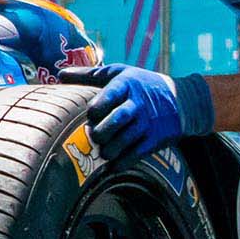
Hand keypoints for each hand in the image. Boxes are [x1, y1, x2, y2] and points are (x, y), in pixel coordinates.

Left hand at [84, 64, 207, 163]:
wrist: (180, 100)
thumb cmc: (140, 84)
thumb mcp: (118, 73)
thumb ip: (88, 75)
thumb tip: (59, 74)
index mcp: (126, 84)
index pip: (107, 96)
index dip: (94, 110)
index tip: (91, 116)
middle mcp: (137, 103)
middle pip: (115, 120)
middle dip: (100, 132)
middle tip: (94, 136)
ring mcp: (147, 123)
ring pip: (124, 140)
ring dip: (108, 150)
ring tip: (102, 151)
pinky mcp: (155, 139)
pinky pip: (136, 155)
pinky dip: (121, 163)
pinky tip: (112, 165)